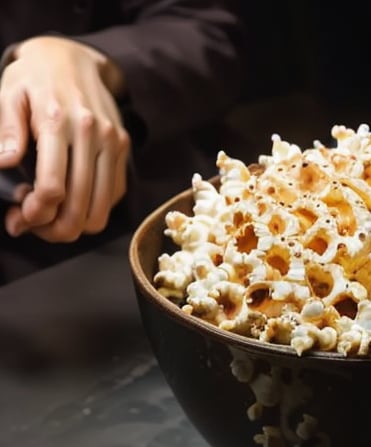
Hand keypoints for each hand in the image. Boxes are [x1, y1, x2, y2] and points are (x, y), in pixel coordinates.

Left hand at [0, 36, 130, 242]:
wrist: (73, 56)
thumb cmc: (34, 78)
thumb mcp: (9, 94)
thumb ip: (7, 130)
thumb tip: (5, 164)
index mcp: (57, 121)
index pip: (52, 187)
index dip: (34, 213)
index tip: (19, 217)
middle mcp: (91, 134)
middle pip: (77, 208)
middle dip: (52, 230)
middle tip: (33, 227)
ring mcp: (112, 144)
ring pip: (98, 213)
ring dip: (74, 228)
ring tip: (52, 222)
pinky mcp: (122, 150)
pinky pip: (111, 199)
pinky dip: (91, 212)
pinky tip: (71, 203)